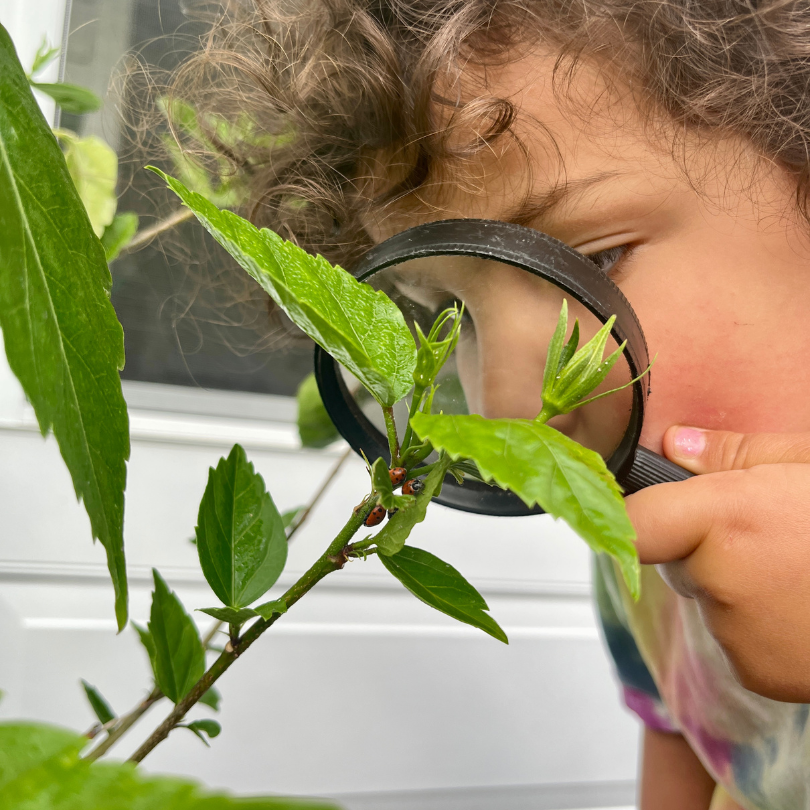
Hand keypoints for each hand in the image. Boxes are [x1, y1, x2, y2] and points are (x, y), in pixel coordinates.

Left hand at [626, 426, 809, 702]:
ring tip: (799, 570)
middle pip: (673, 556)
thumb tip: (676, 446)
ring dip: (733, 583)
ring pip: (706, 597)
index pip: (634, 524)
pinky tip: (804, 605)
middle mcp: (722, 582)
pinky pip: (732, 636)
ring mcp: (738, 636)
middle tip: (765, 532)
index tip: (639, 507)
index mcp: (728, 519)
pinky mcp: (757, 675)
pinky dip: (755, 622)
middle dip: (701, 542)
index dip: (629, 514)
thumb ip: (736, 455)